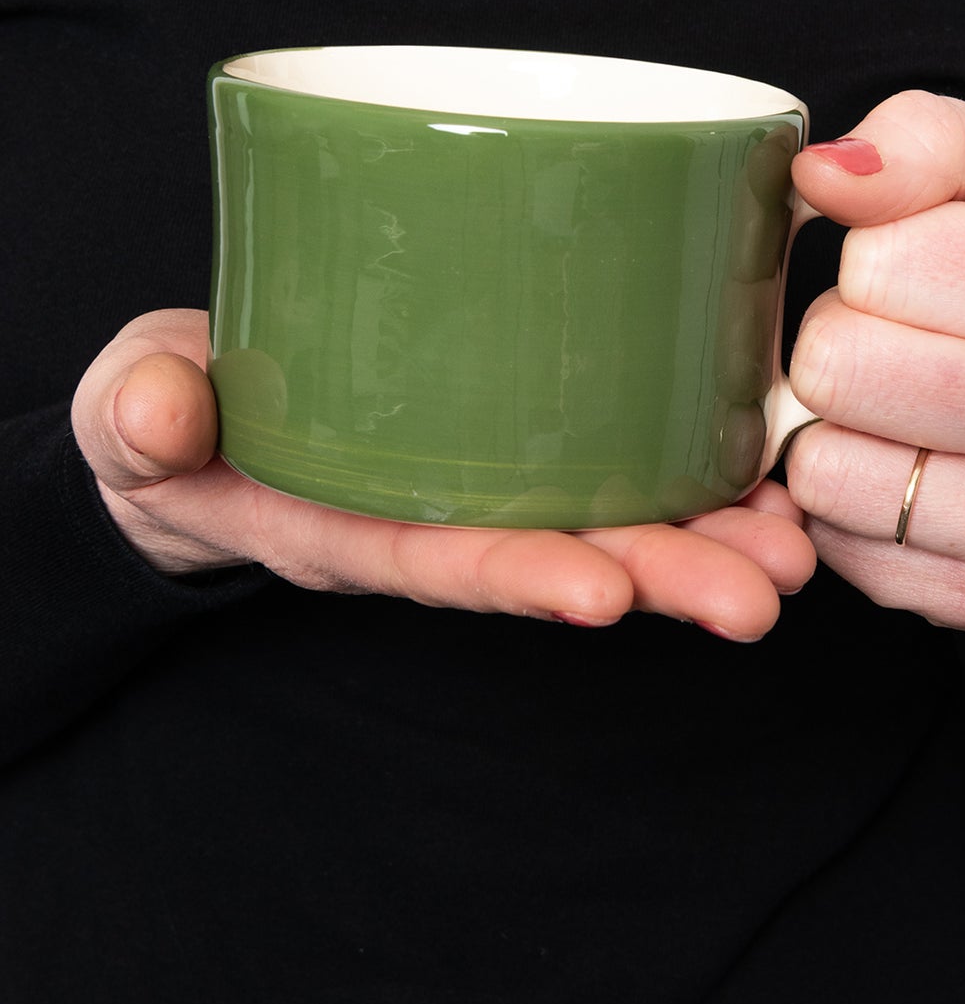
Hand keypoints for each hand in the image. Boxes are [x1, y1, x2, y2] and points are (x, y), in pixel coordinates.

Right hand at [71, 310, 814, 640]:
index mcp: (345, 523)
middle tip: (764, 593)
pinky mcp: (512, 430)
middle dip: (661, 574)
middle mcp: (432, 513)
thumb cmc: (177, 413)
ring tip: (793, 547)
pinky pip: (610, 455)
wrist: (205, 410)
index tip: (604, 591)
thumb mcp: (132, 412)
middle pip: (553, 552)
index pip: (436, 557)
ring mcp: (481, 478)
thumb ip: (137, 412)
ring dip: (706, 531)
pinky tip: (760, 462)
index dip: (517, 576)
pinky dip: (690, 461)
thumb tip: (158, 411)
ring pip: (603, 512)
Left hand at [784, 92, 964, 634]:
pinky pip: (838, 546)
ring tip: (895, 410)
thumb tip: (821, 173)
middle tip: (891, 343)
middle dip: (836, 343)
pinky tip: (905, 473)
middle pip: (835, 367)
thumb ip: (921, 141)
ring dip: (830, 429)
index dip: (866, 260)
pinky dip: (847, 506)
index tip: (907, 271)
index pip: (878, 263)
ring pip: (821, 468)